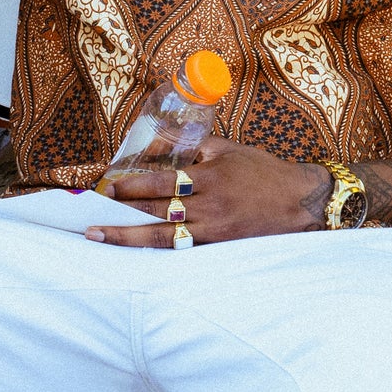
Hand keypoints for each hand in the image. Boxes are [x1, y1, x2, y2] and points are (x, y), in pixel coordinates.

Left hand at [85, 137, 330, 246]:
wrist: (301, 203)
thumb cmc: (263, 172)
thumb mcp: (228, 149)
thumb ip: (191, 145)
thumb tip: (154, 142)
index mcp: (211, 176)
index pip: (162, 181)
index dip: (131, 183)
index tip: (107, 184)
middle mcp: (210, 205)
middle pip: (156, 210)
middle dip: (120, 210)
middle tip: (91, 211)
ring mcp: (214, 230)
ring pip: (162, 236)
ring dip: (127, 236)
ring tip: (98, 235)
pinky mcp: (218, 247)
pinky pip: (180, 249)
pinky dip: (154, 249)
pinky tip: (134, 249)